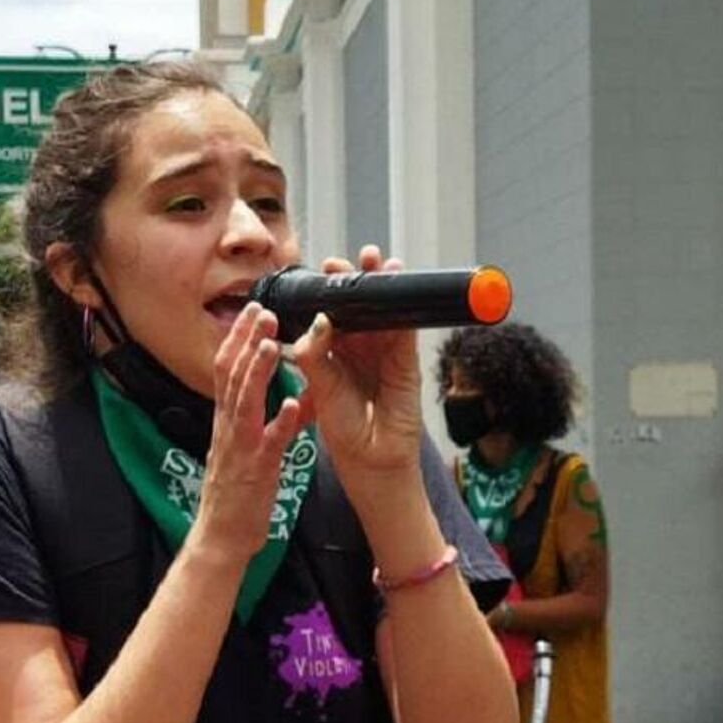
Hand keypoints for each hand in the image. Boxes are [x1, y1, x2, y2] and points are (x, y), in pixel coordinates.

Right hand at [190, 302, 303, 565]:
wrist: (221, 539)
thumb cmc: (238, 494)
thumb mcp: (252, 450)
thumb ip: (269, 421)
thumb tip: (296, 396)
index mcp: (227, 420)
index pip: (228, 369)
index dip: (240, 338)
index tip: (255, 310)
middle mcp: (229, 427)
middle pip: (231, 374)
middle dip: (247, 340)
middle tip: (264, 310)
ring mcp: (241, 448)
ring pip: (245, 401)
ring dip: (259, 371)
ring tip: (273, 343)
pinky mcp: (256, 471)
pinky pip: (269, 443)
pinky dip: (280, 422)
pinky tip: (294, 404)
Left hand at [288, 246, 423, 493]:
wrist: (373, 463)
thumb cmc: (345, 431)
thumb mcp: (321, 389)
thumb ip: (316, 354)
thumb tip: (319, 319)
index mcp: (334, 354)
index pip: (332, 315)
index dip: (328, 293)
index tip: (321, 271)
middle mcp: (359, 350)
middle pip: (359, 307)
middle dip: (356, 281)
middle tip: (350, 260)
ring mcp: (385, 355)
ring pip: (384, 312)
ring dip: (382, 286)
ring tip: (377, 260)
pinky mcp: (406, 362)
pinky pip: (405, 329)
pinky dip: (404, 308)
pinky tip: (398, 285)